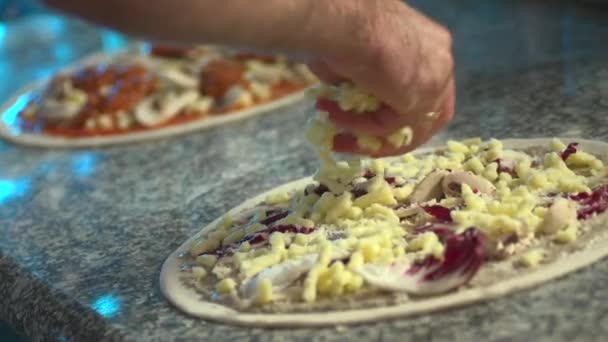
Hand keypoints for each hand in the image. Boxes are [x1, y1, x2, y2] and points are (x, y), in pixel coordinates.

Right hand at [308, 0, 454, 156]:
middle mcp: (441, 63)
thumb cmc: (345, 26)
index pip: (426, 90)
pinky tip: (334, 118)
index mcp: (431, 45)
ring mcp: (435, 83)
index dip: (398, 111)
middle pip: (425, 116)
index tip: (366, 118)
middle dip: (388, 135)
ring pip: (405, 127)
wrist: (345, 22)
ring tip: (337, 138)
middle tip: (354, 141)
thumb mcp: (361, 54)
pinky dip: (359, 129)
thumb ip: (363, 79)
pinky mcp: (419, 101)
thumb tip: (343, 96)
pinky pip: (388, 127)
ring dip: (368, 136)